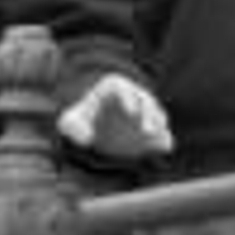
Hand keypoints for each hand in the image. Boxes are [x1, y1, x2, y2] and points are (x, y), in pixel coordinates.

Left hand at [58, 74, 173, 159]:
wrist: (93, 131)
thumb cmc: (81, 121)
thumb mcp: (69, 122)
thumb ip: (72, 126)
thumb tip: (85, 138)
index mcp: (112, 88)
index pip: (122, 87)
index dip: (129, 98)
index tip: (131, 112)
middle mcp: (132, 96)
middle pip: (145, 100)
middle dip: (149, 114)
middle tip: (148, 131)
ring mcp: (144, 113)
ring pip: (157, 114)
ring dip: (159, 126)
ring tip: (157, 138)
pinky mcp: (151, 130)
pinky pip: (161, 132)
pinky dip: (164, 139)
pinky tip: (164, 147)